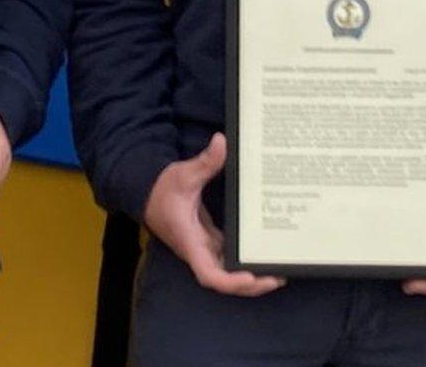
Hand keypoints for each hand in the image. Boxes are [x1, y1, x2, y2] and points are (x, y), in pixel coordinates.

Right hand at [142, 133, 283, 297]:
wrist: (146, 193)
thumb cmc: (162, 188)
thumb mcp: (183, 173)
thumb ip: (204, 162)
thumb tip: (221, 141)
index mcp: (190, 241)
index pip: (209, 274)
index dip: (230, 282)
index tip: (251, 278)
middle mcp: (198, 251)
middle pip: (224, 280)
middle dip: (251, 285)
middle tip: (278, 277)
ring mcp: (203, 248)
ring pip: (227, 273)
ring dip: (251, 277)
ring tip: (279, 271)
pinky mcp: (208, 242)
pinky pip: (228, 259)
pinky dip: (244, 262)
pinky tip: (263, 255)